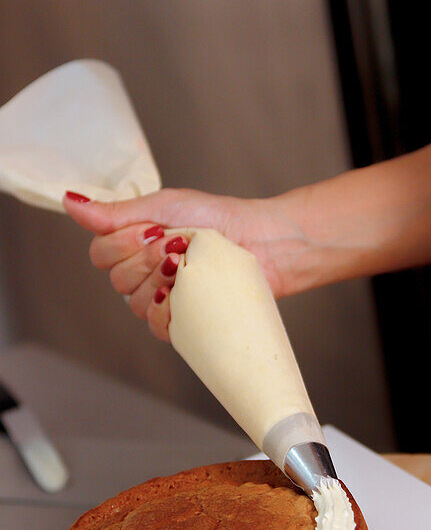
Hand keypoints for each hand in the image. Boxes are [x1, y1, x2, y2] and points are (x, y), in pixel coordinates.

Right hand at [63, 188, 310, 341]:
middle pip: (117, 281)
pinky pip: (159, 327)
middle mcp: (145, 273)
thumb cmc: (218, 218)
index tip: (152, 230)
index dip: (121, 245)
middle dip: (148, 260)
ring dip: (162, 283)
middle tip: (179, 246)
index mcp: (134, 245)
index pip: (99, 256)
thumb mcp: (164, 205)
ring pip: (136, 305)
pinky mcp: (186, 321)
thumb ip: (115, 211)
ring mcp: (165, 298)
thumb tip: (70, 202)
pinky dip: (170, 313)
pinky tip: (186, 296)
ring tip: (190, 266)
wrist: (262, 240)